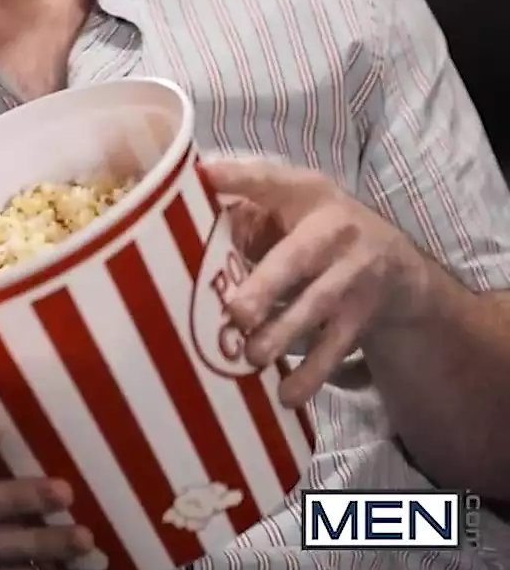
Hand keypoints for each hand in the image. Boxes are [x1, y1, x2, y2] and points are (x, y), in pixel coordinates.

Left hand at [203, 156, 435, 405]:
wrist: (395, 263)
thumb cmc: (313, 228)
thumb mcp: (286, 203)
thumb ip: (241, 205)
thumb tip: (173, 211)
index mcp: (304, 193)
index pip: (269, 179)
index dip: (238, 176)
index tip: (204, 174)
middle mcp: (334, 230)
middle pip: (299, 257)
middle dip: (267, 286)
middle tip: (237, 313)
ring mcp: (353, 274)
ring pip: (318, 306)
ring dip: (284, 333)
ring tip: (253, 357)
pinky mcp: (362, 314)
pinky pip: (337, 345)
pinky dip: (312, 372)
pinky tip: (286, 395)